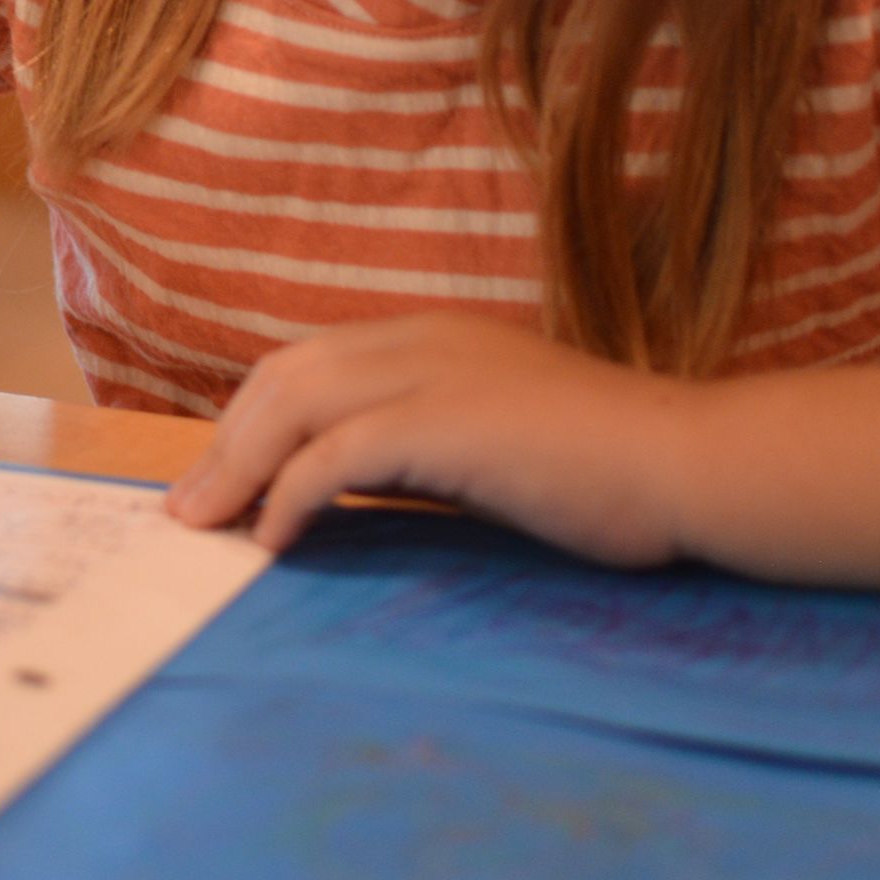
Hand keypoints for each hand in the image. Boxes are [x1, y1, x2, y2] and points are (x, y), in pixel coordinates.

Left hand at [165, 310, 698, 564]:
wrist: (690, 462)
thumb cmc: (608, 470)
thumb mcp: (495, 446)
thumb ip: (425, 452)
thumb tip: (346, 492)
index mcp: (433, 338)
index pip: (309, 365)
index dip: (251, 421)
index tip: (221, 481)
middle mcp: (422, 340)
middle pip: (283, 377)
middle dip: (224, 444)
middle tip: (189, 513)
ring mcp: (435, 373)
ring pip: (295, 403)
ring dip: (238, 468)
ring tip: (207, 529)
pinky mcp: (446, 421)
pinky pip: (336, 454)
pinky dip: (292, 494)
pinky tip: (274, 540)